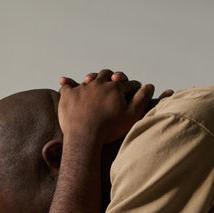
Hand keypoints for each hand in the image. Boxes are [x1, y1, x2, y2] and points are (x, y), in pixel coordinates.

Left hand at [56, 69, 172, 144]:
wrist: (85, 137)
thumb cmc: (110, 129)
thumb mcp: (131, 116)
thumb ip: (142, 99)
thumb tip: (150, 85)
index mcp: (115, 87)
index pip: (128, 83)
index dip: (133, 88)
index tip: (135, 92)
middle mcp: (99, 83)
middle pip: (107, 75)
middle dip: (111, 78)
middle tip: (113, 81)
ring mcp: (83, 88)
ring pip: (89, 79)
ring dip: (92, 78)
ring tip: (90, 81)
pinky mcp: (68, 96)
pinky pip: (66, 86)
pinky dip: (67, 84)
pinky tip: (64, 82)